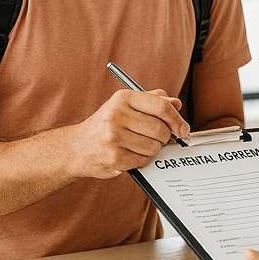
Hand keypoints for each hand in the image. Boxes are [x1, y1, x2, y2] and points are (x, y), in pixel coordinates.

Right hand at [71, 88, 189, 178]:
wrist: (76, 147)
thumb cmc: (105, 124)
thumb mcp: (125, 105)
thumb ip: (152, 101)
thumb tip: (176, 104)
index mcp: (122, 98)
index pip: (160, 106)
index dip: (176, 118)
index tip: (182, 128)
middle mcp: (117, 115)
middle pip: (160, 129)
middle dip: (163, 137)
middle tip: (156, 137)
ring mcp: (114, 137)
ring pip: (154, 147)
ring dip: (151, 149)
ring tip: (137, 145)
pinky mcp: (114, 158)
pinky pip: (142, 161)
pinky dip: (140, 160)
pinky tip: (128, 153)